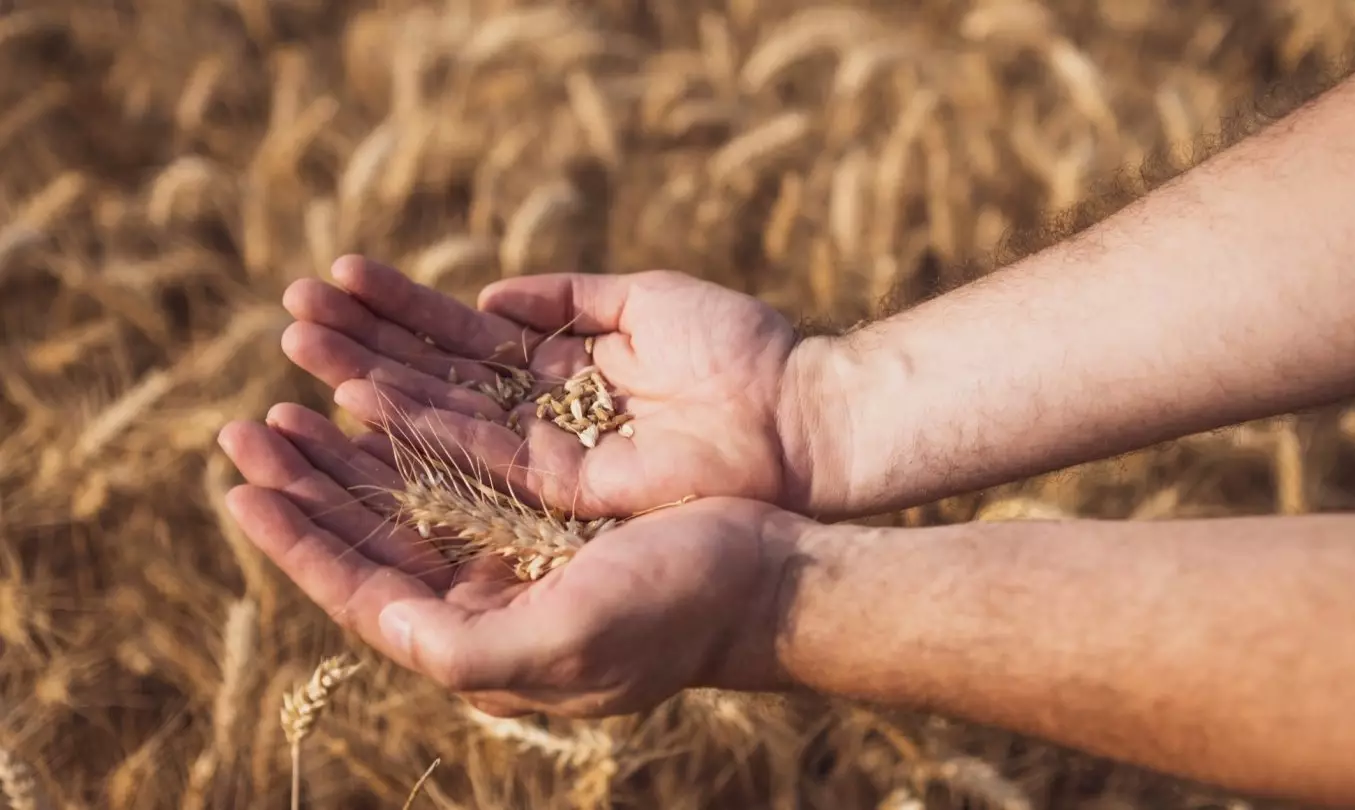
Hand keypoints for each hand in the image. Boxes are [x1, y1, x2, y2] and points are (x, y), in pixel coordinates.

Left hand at [216, 403, 802, 717]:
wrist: (768, 573)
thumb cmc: (676, 613)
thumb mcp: (572, 640)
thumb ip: (469, 647)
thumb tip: (379, 623)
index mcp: (479, 632)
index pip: (362, 586)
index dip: (297, 539)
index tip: (241, 487)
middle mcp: (487, 584)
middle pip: (374, 528)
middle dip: (311, 478)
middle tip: (251, 424)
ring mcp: (516, 534)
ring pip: (411, 479)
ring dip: (354, 437)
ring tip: (304, 382)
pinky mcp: (551, 487)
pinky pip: (466, 445)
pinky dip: (422, 410)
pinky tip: (389, 384)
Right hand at [279, 256, 837, 519]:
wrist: (801, 414)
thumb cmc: (739, 352)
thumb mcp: (643, 300)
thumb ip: (566, 298)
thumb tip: (489, 293)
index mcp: (556, 374)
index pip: (456, 341)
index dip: (395, 313)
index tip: (330, 281)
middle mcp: (538, 421)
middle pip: (431, 383)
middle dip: (359, 350)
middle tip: (284, 319)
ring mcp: (544, 461)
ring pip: (436, 424)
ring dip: (365, 389)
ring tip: (293, 356)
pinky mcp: (559, 492)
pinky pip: (476, 459)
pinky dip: (417, 431)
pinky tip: (356, 401)